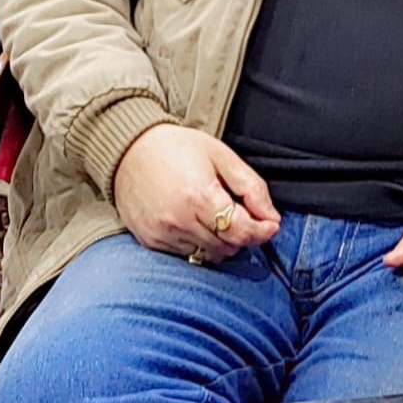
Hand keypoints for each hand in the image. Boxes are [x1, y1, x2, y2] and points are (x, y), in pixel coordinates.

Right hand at [113, 124, 279, 262]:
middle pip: (227, 247)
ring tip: (219, 216)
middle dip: (243, 235)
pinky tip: (198, 223)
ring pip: (208, 256)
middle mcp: (179, 221)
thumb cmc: (178, 147)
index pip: (241, 231)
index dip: (262, 231)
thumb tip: (272, 217)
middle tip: (244, 215)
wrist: (129, 149)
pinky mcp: (151, 241)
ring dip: (222, 242)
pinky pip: (186, 255)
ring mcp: (163, 234)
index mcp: (200, 196)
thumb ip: (251, 186)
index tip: (271, 225)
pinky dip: (199, 245)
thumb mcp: (222, 156)